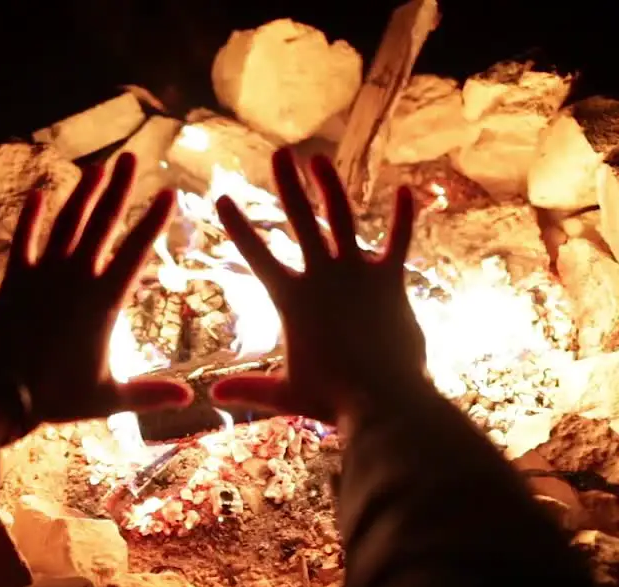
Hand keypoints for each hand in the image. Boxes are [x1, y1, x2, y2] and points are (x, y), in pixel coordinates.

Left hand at [0, 152, 191, 423]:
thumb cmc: (56, 396)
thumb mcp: (108, 398)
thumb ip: (149, 395)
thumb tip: (190, 401)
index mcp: (104, 301)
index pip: (136, 251)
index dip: (154, 221)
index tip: (169, 192)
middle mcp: (76, 277)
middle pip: (102, 223)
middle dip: (119, 189)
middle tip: (130, 158)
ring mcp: (43, 274)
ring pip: (67, 223)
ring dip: (82, 194)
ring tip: (97, 168)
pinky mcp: (15, 279)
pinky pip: (24, 240)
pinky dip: (31, 217)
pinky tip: (37, 194)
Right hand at [209, 149, 427, 424]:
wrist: (383, 400)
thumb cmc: (332, 399)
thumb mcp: (284, 393)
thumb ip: (249, 388)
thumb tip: (212, 395)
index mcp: (291, 299)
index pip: (257, 255)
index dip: (238, 226)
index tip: (223, 197)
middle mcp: (323, 277)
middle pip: (301, 220)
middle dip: (288, 185)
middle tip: (279, 154)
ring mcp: (359, 274)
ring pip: (343, 218)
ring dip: (331, 187)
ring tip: (320, 161)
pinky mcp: (391, 281)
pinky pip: (399, 241)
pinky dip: (404, 216)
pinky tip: (406, 190)